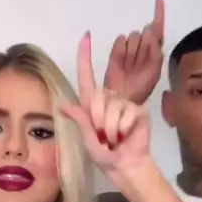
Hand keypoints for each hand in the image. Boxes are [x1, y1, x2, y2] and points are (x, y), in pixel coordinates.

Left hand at [60, 33, 150, 182]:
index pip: (87, 78)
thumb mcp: (87, 140)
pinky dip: (123, 129)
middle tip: (103, 138)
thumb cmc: (105, 156)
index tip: (86, 36)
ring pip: (112, 108)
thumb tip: (63, 105)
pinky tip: (126, 135)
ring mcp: (124, 104)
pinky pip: (126, 114)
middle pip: (97, 98)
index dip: (85, 57)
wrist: (126, 166)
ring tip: (115, 139)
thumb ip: (79, 121)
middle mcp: (108, 101)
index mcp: (92, 106)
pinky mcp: (138, 109)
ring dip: (111, 129)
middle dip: (98, 121)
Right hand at [103, 0, 164, 104]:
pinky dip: (121, 50)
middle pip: (146, 32)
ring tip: (130, 66)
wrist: (121, 99)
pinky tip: (121, 62)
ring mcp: (129, 49)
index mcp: (155, 53)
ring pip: (133, 35)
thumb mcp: (153, 70)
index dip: (159, 14)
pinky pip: (121, 40)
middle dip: (144, 43)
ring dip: (132, 50)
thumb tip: (151, 30)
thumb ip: (155, 50)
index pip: (158, 30)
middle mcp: (143, 48)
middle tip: (140, 61)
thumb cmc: (141, 88)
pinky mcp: (116, 52)